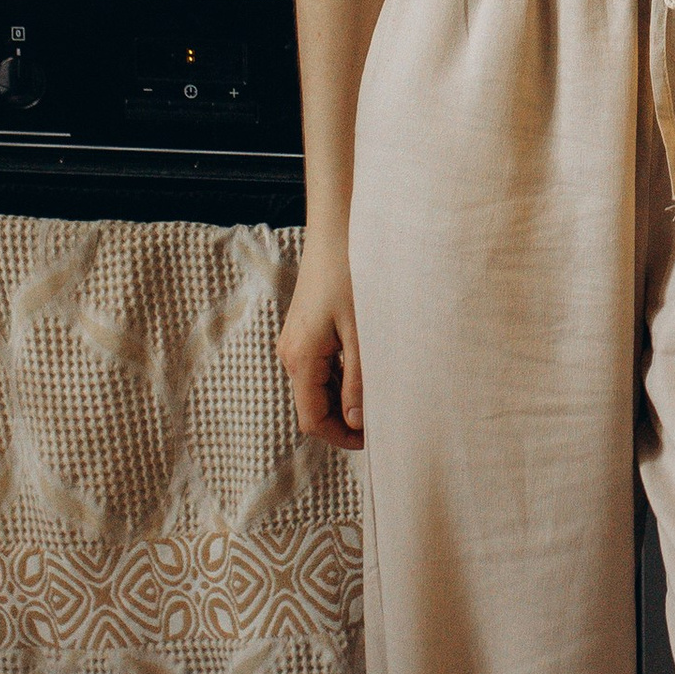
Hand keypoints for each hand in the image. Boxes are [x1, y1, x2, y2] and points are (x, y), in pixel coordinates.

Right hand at [278, 240, 364, 451]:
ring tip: (381, 392)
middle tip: (384, 418)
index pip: (313, 419)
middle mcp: (290, 354)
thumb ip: (358, 381)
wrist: (336, 233)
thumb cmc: (351, 276)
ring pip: (317, 387)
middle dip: (345, 419)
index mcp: (300, 359)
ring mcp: (294, 342)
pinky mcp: (304, 330)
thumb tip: (356, 422)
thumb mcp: (362, 334)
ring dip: (345, 397)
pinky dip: (341, 377)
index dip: (342, 437)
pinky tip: (368, 367)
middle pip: (313, 406)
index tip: (375, 440)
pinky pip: (319, 367)